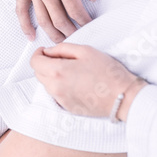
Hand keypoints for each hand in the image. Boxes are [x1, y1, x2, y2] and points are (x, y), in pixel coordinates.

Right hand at [12, 0, 100, 42]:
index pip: (77, 11)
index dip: (85, 21)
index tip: (90, 25)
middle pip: (60, 21)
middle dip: (71, 32)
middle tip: (78, 37)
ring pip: (42, 20)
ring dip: (52, 33)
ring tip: (60, 41)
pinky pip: (22, 11)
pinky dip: (25, 26)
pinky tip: (31, 35)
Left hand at [30, 43, 146, 119]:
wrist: (122, 97)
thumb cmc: (107, 72)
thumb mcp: (85, 51)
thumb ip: (62, 48)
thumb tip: (49, 51)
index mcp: (57, 71)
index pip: (34, 62)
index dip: (38, 53)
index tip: (45, 51)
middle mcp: (55, 87)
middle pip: (38, 73)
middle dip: (44, 64)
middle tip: (60, 58)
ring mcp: (60, 99)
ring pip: (46, 84)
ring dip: (51, 75)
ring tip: (70, 70)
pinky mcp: (67, 107)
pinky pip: (56, 94)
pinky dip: (59, 86)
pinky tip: (75, 82)